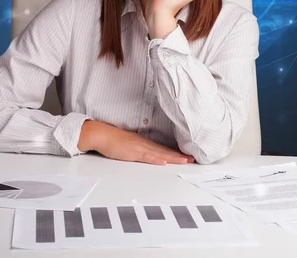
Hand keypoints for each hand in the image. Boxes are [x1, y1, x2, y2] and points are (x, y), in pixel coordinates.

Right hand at [78, 120, 195, 165]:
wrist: (102, 134)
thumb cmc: (113, 139)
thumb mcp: (130, 143)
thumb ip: (139, 147)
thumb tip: (148, 152)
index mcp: (145, 143)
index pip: (164, 149)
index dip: (176, 153)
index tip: (187, 156)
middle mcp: (145, 144)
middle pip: (165, 151)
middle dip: (180, 156)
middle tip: (193, 159)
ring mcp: (139, 148)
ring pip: (159, 153)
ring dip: (173, 157)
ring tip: (185, 161)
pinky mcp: (132, 152)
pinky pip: (145, 156)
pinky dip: (155, 159)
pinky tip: (163, 162)